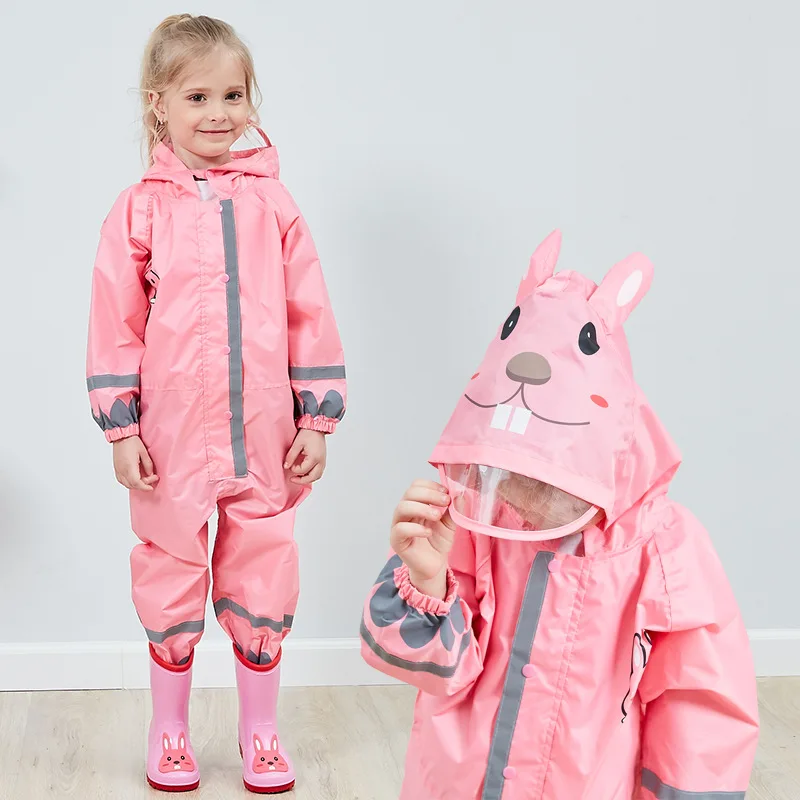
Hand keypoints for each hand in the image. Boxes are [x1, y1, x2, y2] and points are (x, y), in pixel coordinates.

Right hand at [113, 436, 157, 491]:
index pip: (137, 483)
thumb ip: (148, 465)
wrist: (121, 436)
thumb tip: (150, 474)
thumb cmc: (132, 442)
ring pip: (126, 484)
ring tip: (144, 480)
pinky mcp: (116, 468)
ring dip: (136, 485)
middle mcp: (122, 470)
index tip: (152, 486)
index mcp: (129, 467)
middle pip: (132, 485)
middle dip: (143, 485)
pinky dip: (128, 482)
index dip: (145, 487)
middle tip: (152, 479)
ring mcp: (118, 470)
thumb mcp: (144, 452)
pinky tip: (135, 479)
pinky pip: (121, 480)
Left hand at [284, 429, 326, 484]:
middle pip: (312, 477)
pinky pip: (319, 472)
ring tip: (299, 478)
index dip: (294, 469)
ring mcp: (323, 461)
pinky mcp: (323, 460)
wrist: (316, 427)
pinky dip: (312, 475)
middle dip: (302, 480)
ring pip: (317, 476)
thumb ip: (291, 456)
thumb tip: (286, 466)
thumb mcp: (297, 444)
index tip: (289, 465)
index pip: (303, 470)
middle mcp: (321, 461)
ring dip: (308, 479)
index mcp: (314, 457)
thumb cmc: (308, 433)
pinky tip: (305, 473)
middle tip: (293, 479)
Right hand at [390, 479, 455, 598]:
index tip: (446, 492)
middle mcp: (405, 512)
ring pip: (402, 507)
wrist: (434, 565)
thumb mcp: (450, 523)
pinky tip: (428, 532)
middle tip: (445, 501)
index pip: (416, 485)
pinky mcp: (397, 541)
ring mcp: (398, 525)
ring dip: (422, 508)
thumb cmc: (438, 542)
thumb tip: (461, 494)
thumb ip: (454, 510)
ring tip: (437, 516)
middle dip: (429, 494)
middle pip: (409, 493)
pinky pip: (400, 529)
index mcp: (416, 503)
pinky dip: (416, 528)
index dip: (431, 485)